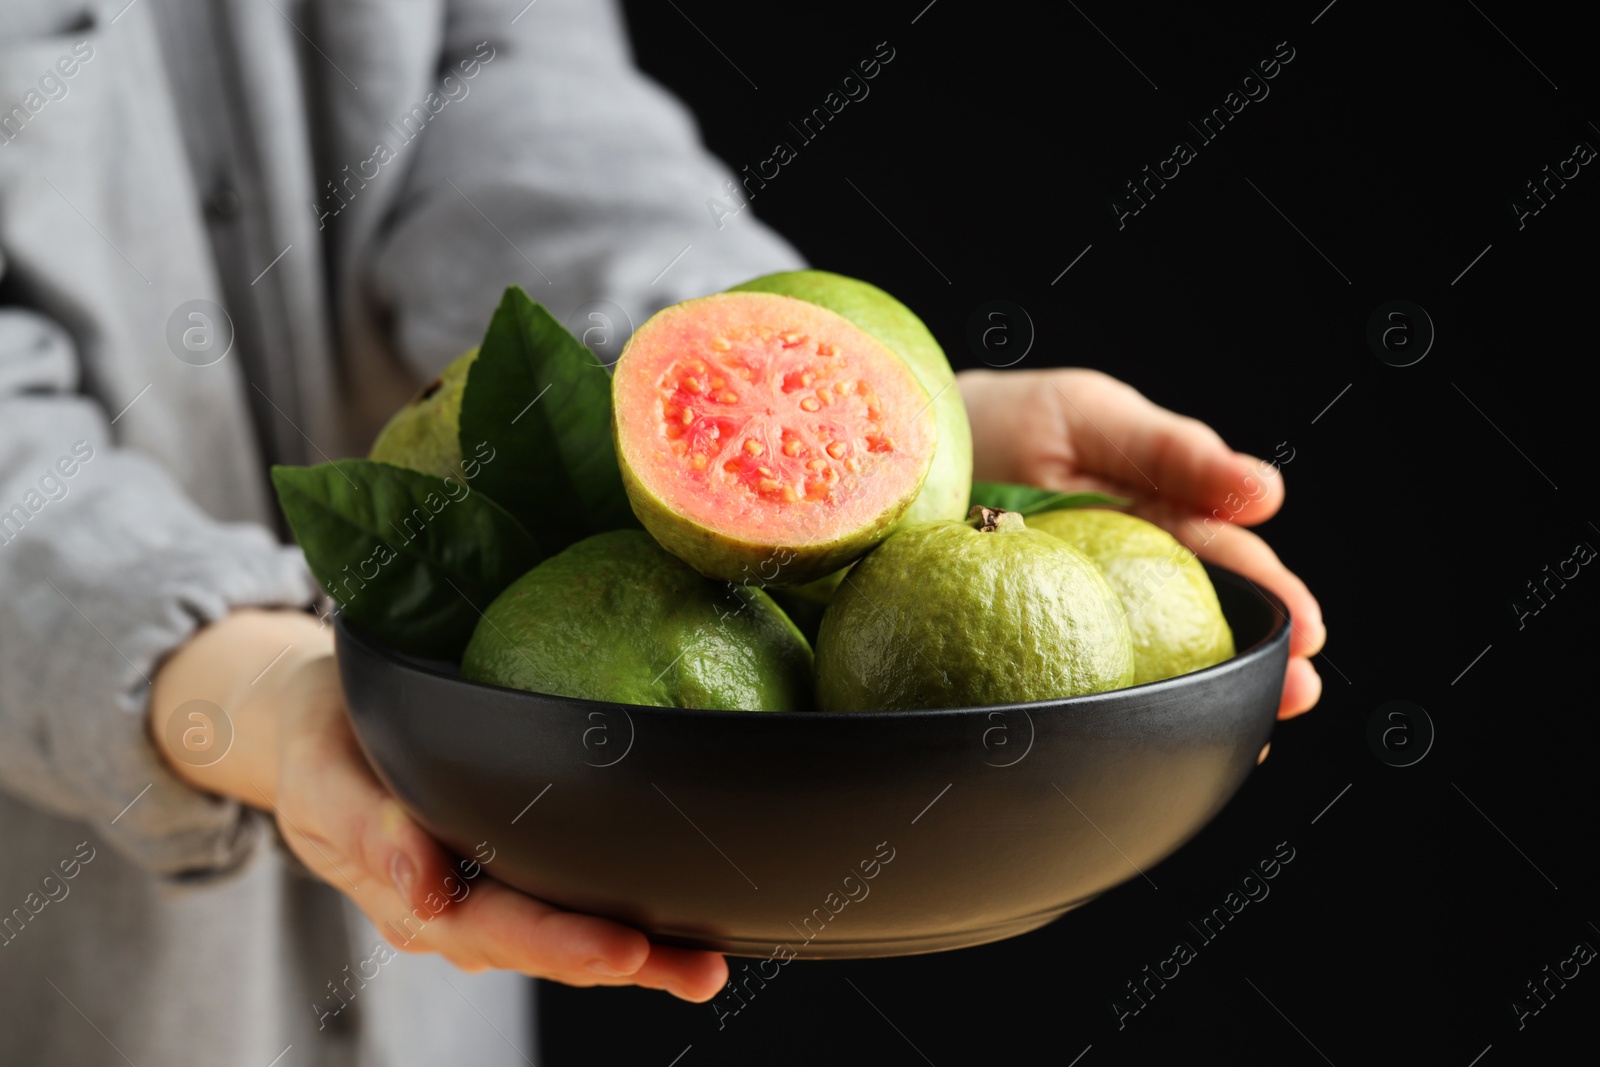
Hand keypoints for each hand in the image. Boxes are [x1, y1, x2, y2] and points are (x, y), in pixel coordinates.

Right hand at [150, 609, 726, 999]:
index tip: (621, 950)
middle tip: (695, 967)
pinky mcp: (512, 872)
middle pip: (546, 948)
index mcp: (411, 898)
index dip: (560, 944)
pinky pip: (571, 904)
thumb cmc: (322, 742)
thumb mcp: (323, 777)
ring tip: (708, 966)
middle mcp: (457, 911)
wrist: (316, 724)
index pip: (494, 930)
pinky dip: (630, 924)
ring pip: (567, 938)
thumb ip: (366, 830)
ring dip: (640, 959)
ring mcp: (487, 898)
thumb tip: (420, 890)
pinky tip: (689, 930)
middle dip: (621, 962)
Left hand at [957, 368, 1324, 719]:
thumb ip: (1170, 451)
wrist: (887, 455)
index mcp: (1155, 523)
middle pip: (1205, 629)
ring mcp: (1075, 623)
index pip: (1229, 567)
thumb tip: (1265, 493)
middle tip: (1296, 692)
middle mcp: (1124, 582)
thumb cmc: (999, 425)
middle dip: (1261, 665)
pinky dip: (1106, 726)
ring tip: (1248, 733)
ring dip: (1202, 702)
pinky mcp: (1019, 656)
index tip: (1308, 632)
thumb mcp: (1086, 417)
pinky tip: (1143, 755)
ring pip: (1151, 671)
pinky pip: (1068, 698)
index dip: (1274, 599)